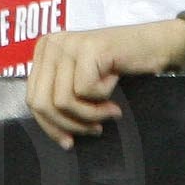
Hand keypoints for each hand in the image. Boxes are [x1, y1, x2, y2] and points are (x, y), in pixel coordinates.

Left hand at [23, 17, 184, 146]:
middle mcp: (51, 43)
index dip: (50, 126)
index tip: (70, 141)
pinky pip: (85, 91)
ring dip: (90, 115)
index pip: (32, 99)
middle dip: (70, 124)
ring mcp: (68, 43)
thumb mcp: (79, 79)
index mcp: (43, 50)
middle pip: (42, 103)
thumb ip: (59, 94)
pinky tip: (114, 85)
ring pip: (64, 101)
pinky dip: (103, 98)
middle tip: (94, 130)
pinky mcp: (88, 47)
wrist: (152, 44)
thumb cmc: (117, 66)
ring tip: (109, 111)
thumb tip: (52, 131)